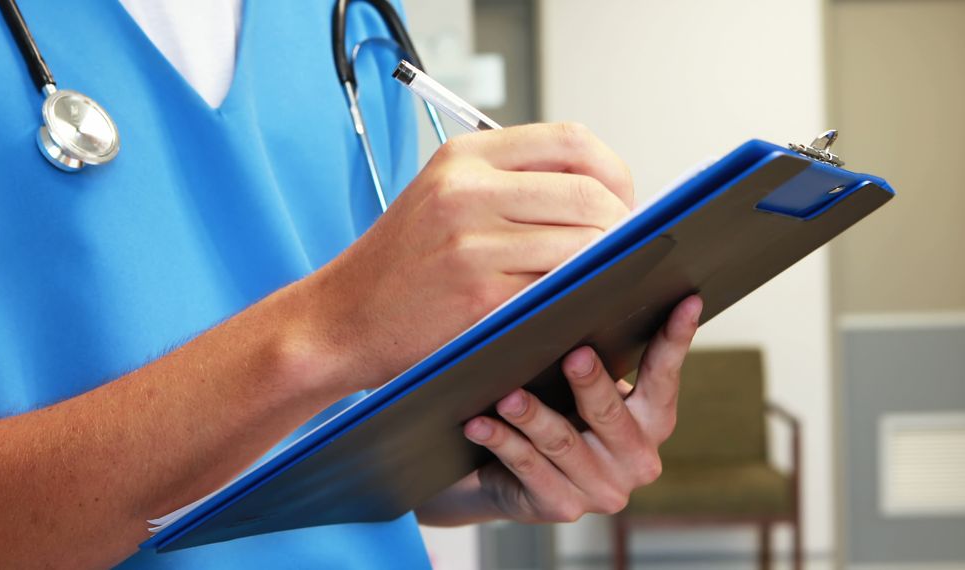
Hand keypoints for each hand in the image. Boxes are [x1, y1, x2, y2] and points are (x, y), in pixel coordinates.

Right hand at [303, 123, 634, 390]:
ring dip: (606, 265)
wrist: (341, 319)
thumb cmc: (400, 264)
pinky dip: (579, 295)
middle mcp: (467, 190)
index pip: (571, 140)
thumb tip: (599, 193)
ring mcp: (472, 243)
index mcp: (465, 156)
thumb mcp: (444, 196)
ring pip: (583, 242)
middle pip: (588, 192)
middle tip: (624, 249)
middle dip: (621, 225)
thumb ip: (511, 182)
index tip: (622, 202)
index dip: (614, 172)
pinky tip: (576, 303)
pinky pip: (558, 287)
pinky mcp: (479, 295)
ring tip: (603, 279)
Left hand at [461, 295, 701, 522]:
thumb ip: (597, 362)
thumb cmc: (562, 419)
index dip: (675, 340)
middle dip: (590, 383)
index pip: (665, 378)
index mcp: (653, 424)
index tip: (686, 301)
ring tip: (508, 397)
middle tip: (574, 356)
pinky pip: (528, 466)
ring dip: (532, 416)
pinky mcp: (562, 505)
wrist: (520, 484)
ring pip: (561, 441)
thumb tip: (580, 301)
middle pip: (609, 414)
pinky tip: (479, 424)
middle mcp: (636, 460)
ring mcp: (601, 489)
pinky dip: (501, 441)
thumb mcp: (586, 394)